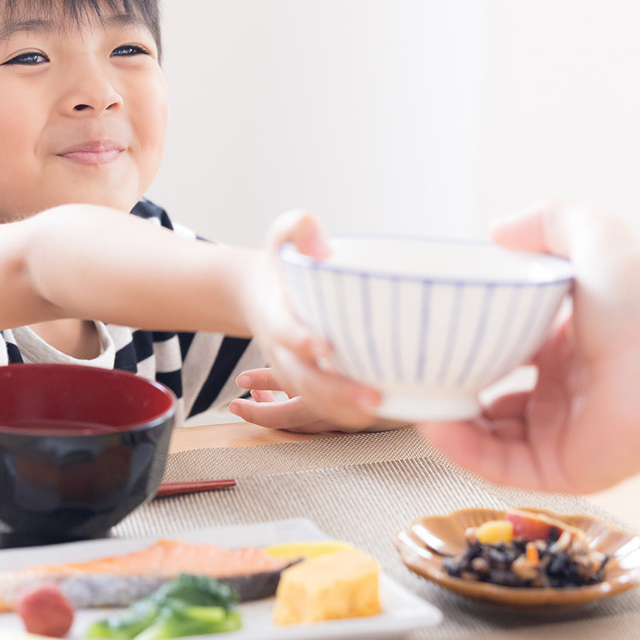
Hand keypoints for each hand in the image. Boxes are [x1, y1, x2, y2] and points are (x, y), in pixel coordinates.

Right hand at [240, 209, 384, 431]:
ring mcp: (291, 369)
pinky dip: (345, 413)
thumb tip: (323, 246)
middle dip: (334, 392)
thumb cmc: (282, 261)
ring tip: (381, 411)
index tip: (325, 346)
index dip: (301, 341)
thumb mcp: (282, 233)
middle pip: (301, 378)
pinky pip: (320, 405)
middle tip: (373, 399)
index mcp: (275, 312)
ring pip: (311, 399)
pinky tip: (382, 412)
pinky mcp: (305, 381)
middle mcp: (280, 348)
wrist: (257, 292)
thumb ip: (299, 226)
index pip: (284, 331)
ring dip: (343, 410)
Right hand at [418, 201, 639, 493]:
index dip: (473, 346)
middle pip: (497, 399)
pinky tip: (434, 427)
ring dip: (450, 424)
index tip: (437, 337)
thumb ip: (544, 222)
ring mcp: (565, 431)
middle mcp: (567, 390)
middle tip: (418, 377)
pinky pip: (503, 466)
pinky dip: (464, 451)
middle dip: (455, 391)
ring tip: (413, 402)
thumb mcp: (589, 233)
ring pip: (492, 437)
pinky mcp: (566, 467)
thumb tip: (495, 229)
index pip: (511, 350)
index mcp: (571, 343)